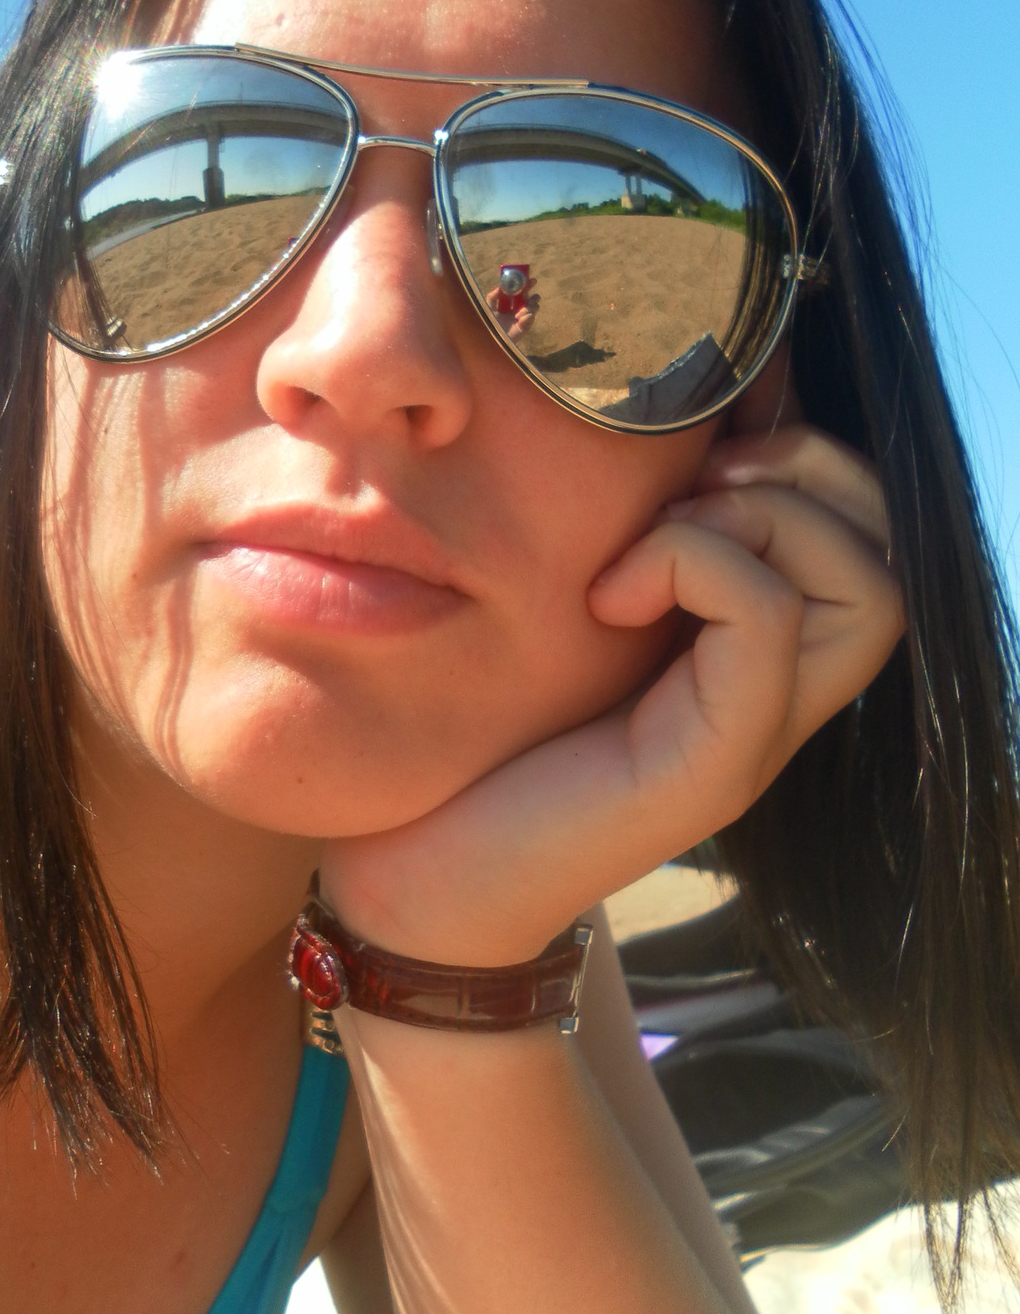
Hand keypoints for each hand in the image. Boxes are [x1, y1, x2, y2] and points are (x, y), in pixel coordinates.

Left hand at [318, 425, 904, 964]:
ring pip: (867, 590)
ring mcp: (754, 738)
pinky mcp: (712, 768)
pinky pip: (769, 625)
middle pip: (890, 556)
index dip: (804, 463)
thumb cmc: (477, 742)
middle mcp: (774, 697)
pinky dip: (694, 568)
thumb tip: (645, 431)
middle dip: (802, 478)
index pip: (867, 533)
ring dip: (756, 522)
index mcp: (746, 655)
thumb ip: (622, 546)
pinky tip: (607, 600)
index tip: (691, 468)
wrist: (424, 882)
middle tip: (685, 498)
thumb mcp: (561, 617)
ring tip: (653, 547)